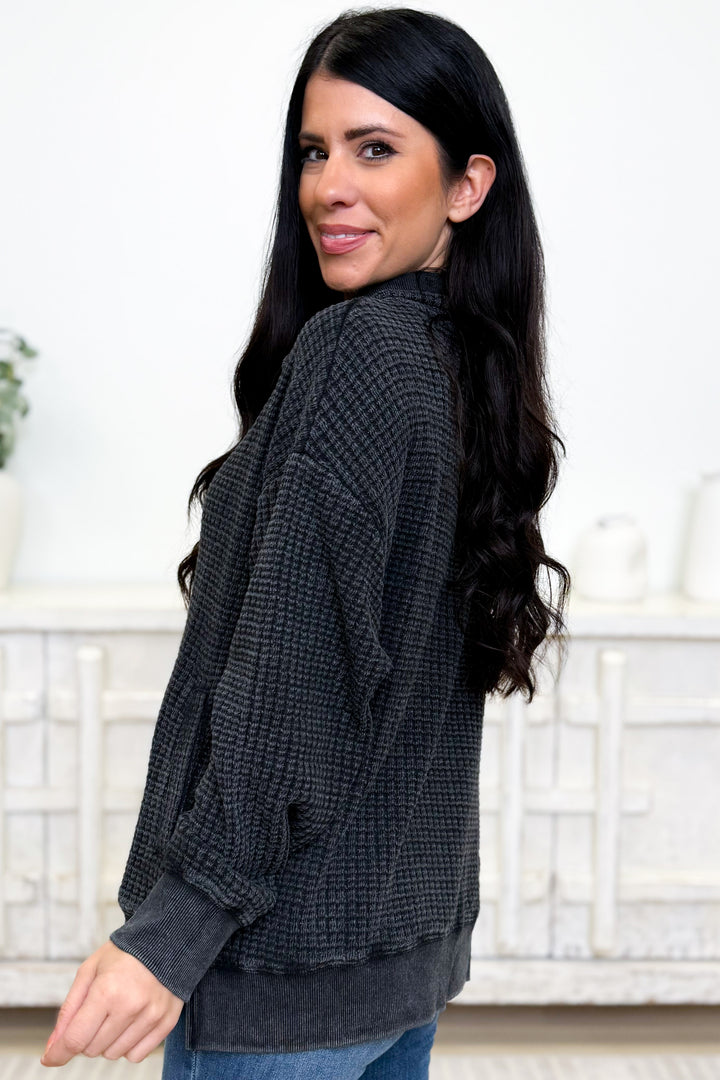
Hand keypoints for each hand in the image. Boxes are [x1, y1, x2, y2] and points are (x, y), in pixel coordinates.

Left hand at [40, 939, 183, 1065]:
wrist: (166, 939)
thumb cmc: (124, 953)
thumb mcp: (89, 970)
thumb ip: (69, 1009)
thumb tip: (54, 1046)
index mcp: (107, 990)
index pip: (76, 1038)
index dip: (59, 1053)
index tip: (51, 1057)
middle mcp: (130, 1006)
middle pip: (92, 1049)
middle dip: (87, 1036)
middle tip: (97, 1012)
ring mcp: (151, 1015)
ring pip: (114, 1054)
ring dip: (108, 1041)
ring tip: (117, 1013)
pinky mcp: (167, 1022)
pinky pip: (136, 1055)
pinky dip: (128, 1046)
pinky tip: (131, 1023)